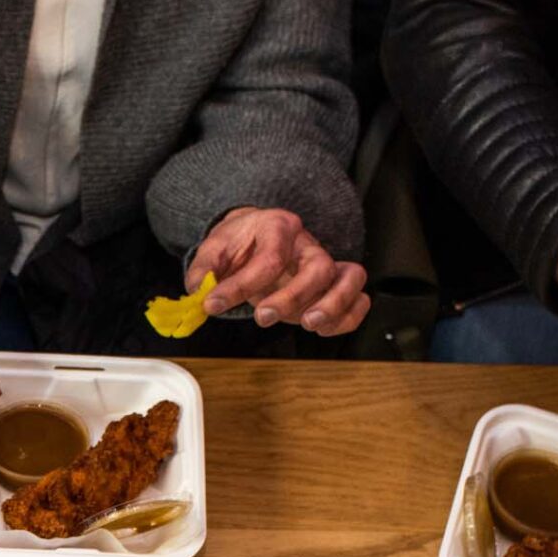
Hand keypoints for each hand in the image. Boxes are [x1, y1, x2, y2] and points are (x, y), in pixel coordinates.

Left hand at [187, 207, 368, 335]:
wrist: (254, 237)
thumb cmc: (240, 243)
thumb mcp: (215, 248)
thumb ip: (204, 269)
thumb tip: (199, 291)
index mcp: (278, 227)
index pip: (268, 258)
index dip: (240, 286)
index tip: (213, 304)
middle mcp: (306, 244)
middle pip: (319, 267)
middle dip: (293, 297)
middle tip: (263, 316)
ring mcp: (324, 263)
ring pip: (349, 278)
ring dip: (333, 306)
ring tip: (309, 324)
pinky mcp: (333, 284)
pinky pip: (358, 298)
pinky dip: (348, 316)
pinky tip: (322, 329)